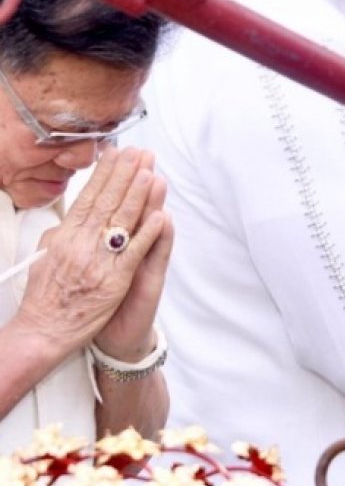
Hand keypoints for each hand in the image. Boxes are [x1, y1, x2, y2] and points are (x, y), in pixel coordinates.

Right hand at [16, 146, 170, 364]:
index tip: (117, 153)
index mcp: (65, 236)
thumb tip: (72, 213)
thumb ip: (60, 232)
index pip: (88, 197)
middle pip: (108, 202)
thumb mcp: (45, 255)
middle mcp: (82, 244)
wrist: (44, 332)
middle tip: (140, 153)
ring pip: (122, 222)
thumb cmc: (45, 296)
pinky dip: (148, 233)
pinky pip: (134, 253)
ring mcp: (99, 262)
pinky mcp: (115, 281)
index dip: (104, 173)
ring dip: (139, 196)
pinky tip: (160, 216)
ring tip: (151, 173)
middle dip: (125, 175)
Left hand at [93, 160, 172, 361]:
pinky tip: (163, 221)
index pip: (115, 203)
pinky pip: (156, 257)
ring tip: (156, 179)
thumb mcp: (92, 267)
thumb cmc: (100, 302)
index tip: (117, 153)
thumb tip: (80, 213)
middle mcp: (131, 247)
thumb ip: (89, 239)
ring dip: (153, 203)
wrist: (117, 337)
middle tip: (143, 156)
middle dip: (138, 181)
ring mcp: (144, 262)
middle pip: (136, 208)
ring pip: (149, 228)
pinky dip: (160, 239)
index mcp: (113, 241)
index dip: (115, 178)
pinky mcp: (151, 281)